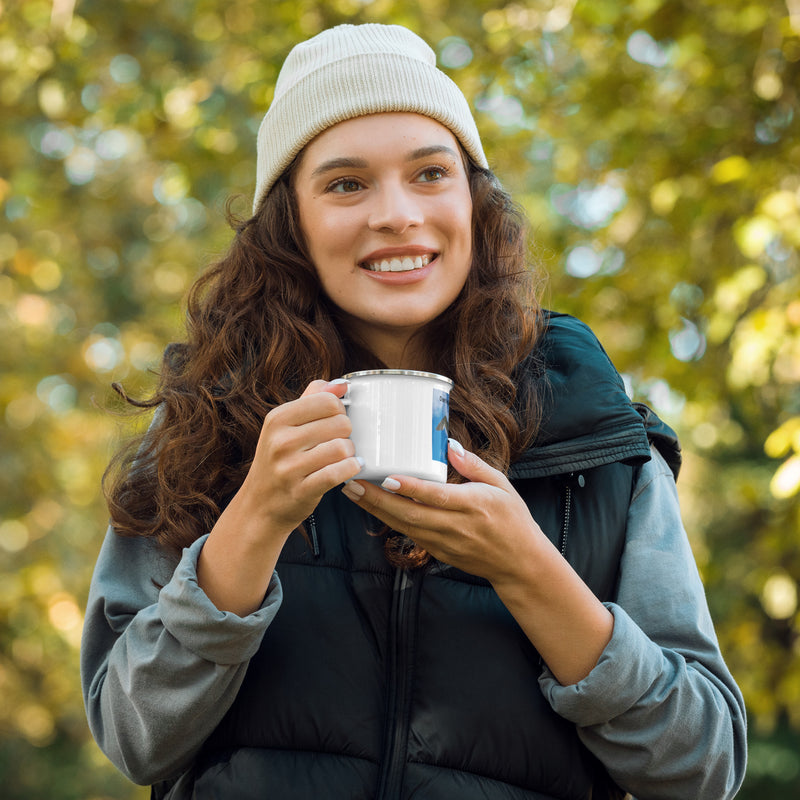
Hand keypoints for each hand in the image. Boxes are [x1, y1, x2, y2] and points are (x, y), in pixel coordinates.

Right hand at [239, 379, 362, 538]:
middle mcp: (280, 441)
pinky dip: (351, 469)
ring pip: (342, 447)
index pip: (327, 401)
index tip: (334, 421)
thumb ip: (313, 399)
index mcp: (277, 419)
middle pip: (340, 423)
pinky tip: (350, 468)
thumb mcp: (285, 426)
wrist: (260, 506)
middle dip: (347, 433)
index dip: (339, 410)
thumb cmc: (279, 461)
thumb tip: (341, 383)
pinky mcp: (301, 491)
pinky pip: (338, 473)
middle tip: (339, 441)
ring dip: (350, 453)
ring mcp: (289, 468)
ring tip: (343, 457)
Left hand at [341, 439, 613, 684]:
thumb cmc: (513, 520)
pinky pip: (408, 534)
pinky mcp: (437, 552)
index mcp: (473, 505)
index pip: (436, 497)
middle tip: (352, 482)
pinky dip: (388, 520)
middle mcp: (455, 526)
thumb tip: (448, 444)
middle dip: (377, 499)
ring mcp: (444, 543)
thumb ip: (474, 465)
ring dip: (375, 509)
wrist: (519, 564)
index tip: (387, 475)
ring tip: (353, 491)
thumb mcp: (502, 486)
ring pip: (403, 526)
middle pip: (409, 514)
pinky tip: (372, 506)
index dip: (410, 487)